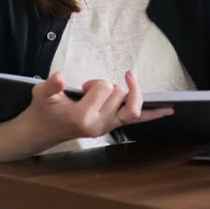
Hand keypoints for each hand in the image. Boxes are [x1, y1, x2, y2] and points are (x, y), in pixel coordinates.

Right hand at [17, 70, 172, 146]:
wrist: (40, 132)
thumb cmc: (42, 109)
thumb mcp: (41, 93)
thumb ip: (52, 85)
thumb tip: (60, 77)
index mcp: (82, 116)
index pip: (103, 88)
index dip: (94, 83)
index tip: (82, 88)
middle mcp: (98, 124)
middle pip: (119, 93)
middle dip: (107, 86)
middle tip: (90, 91)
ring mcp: (107, 128)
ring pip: (132, 106)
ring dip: (122, 93)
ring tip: (105, 93)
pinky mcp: (112, 127)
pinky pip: (137, 119)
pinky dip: (153, 114)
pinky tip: (169, 109)